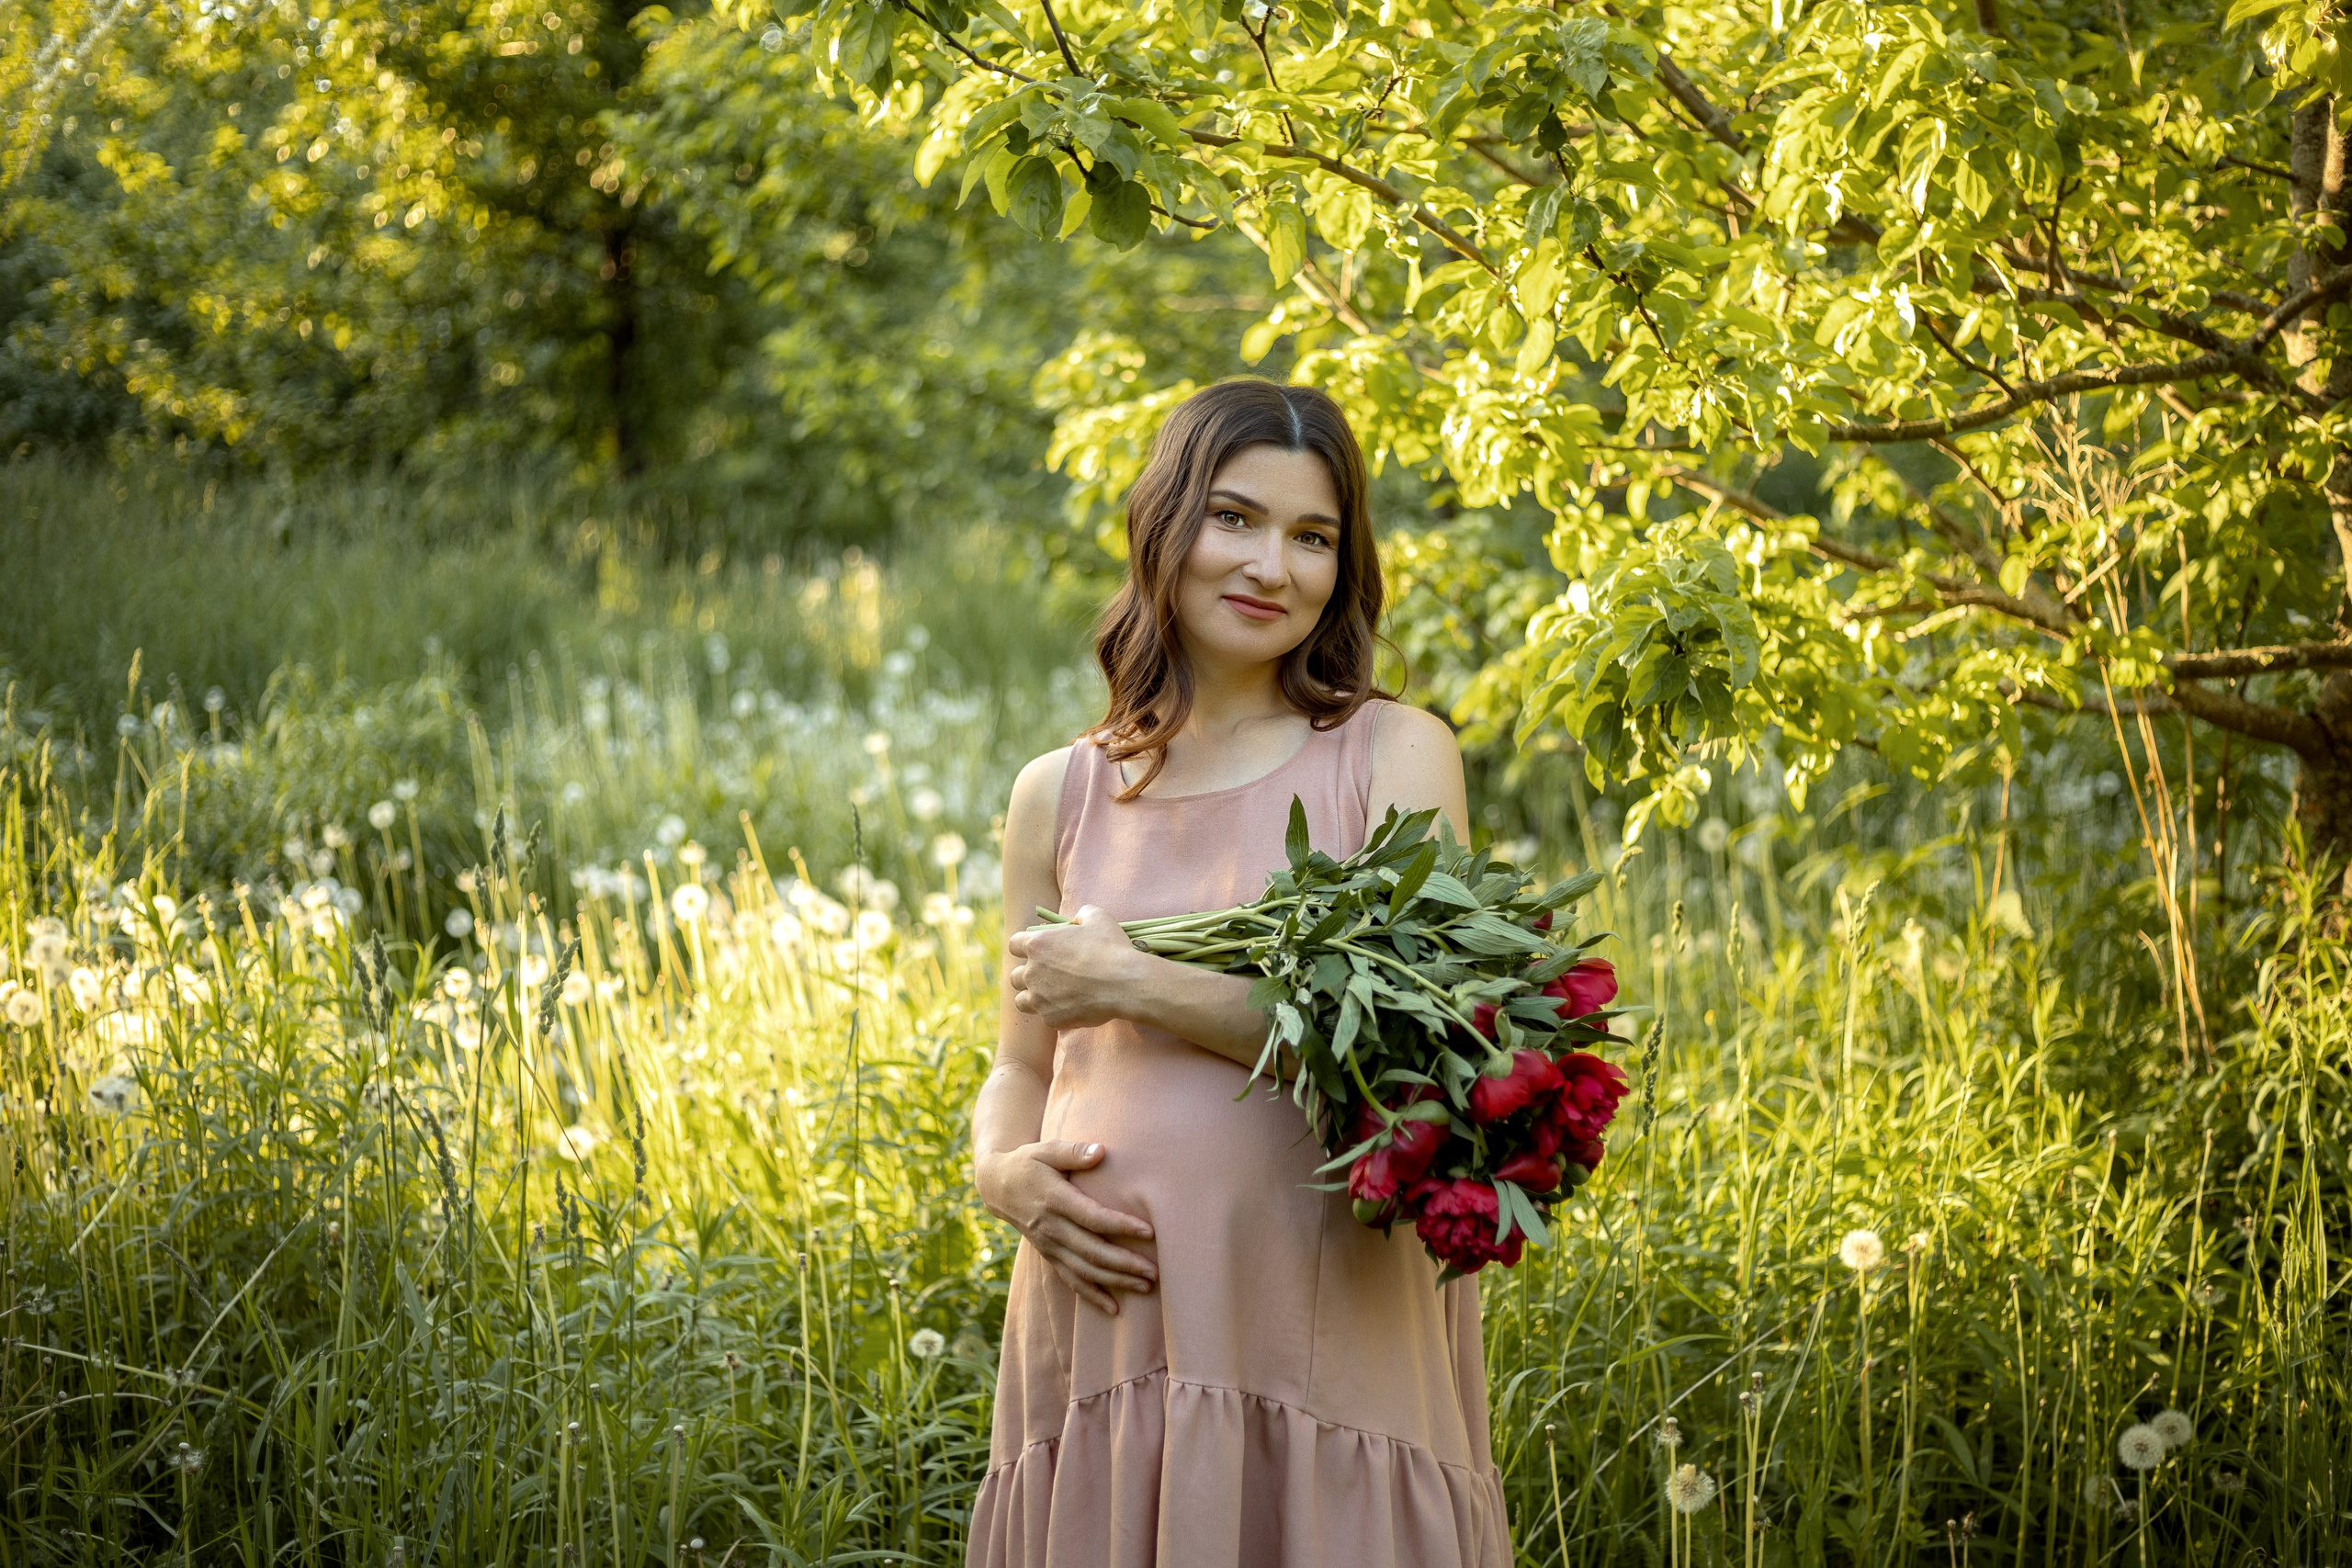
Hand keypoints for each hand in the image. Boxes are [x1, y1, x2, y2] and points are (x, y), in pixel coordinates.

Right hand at [976, 1139, 1157, 1313]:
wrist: (997, 1186)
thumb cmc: (1028, 1162)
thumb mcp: (1046, 1149)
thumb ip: (1073, 1152)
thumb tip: (1101, 1151)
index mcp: (1054, 1200)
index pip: (1092, 1217)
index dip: (1120, 1226)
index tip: (1149, 1231)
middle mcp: (1051, 1228)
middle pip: (1092, 1251)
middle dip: (1124, 1263)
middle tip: (1154, 1271)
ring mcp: (1049, 1245)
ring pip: (1084, 1270)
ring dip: (1116, 1281)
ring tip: (1146, 1287)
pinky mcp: (1048, 1255)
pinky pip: (1071, 1279)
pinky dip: (1092, 1295)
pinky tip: (1114, 1308)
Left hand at [1006, 905, 1143, 1029]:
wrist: (1124, 984)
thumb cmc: (1111, 948)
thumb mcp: (1097, 917)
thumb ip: (1080, 915)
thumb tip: (1076, 920)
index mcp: (1038, 944)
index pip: (1014, 945)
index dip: (1025, 947)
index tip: (1038, 951)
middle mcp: (1032, 972)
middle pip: (1015, 976)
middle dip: (1028, 975)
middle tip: (1048, 976)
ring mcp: (1039, 998)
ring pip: (1022, 1001)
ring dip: (1033, 997)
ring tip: (1052, 996)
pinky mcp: (1051, 1018)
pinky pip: (1045, 1017)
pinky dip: (1054, 1013)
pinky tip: (1072, 1007)